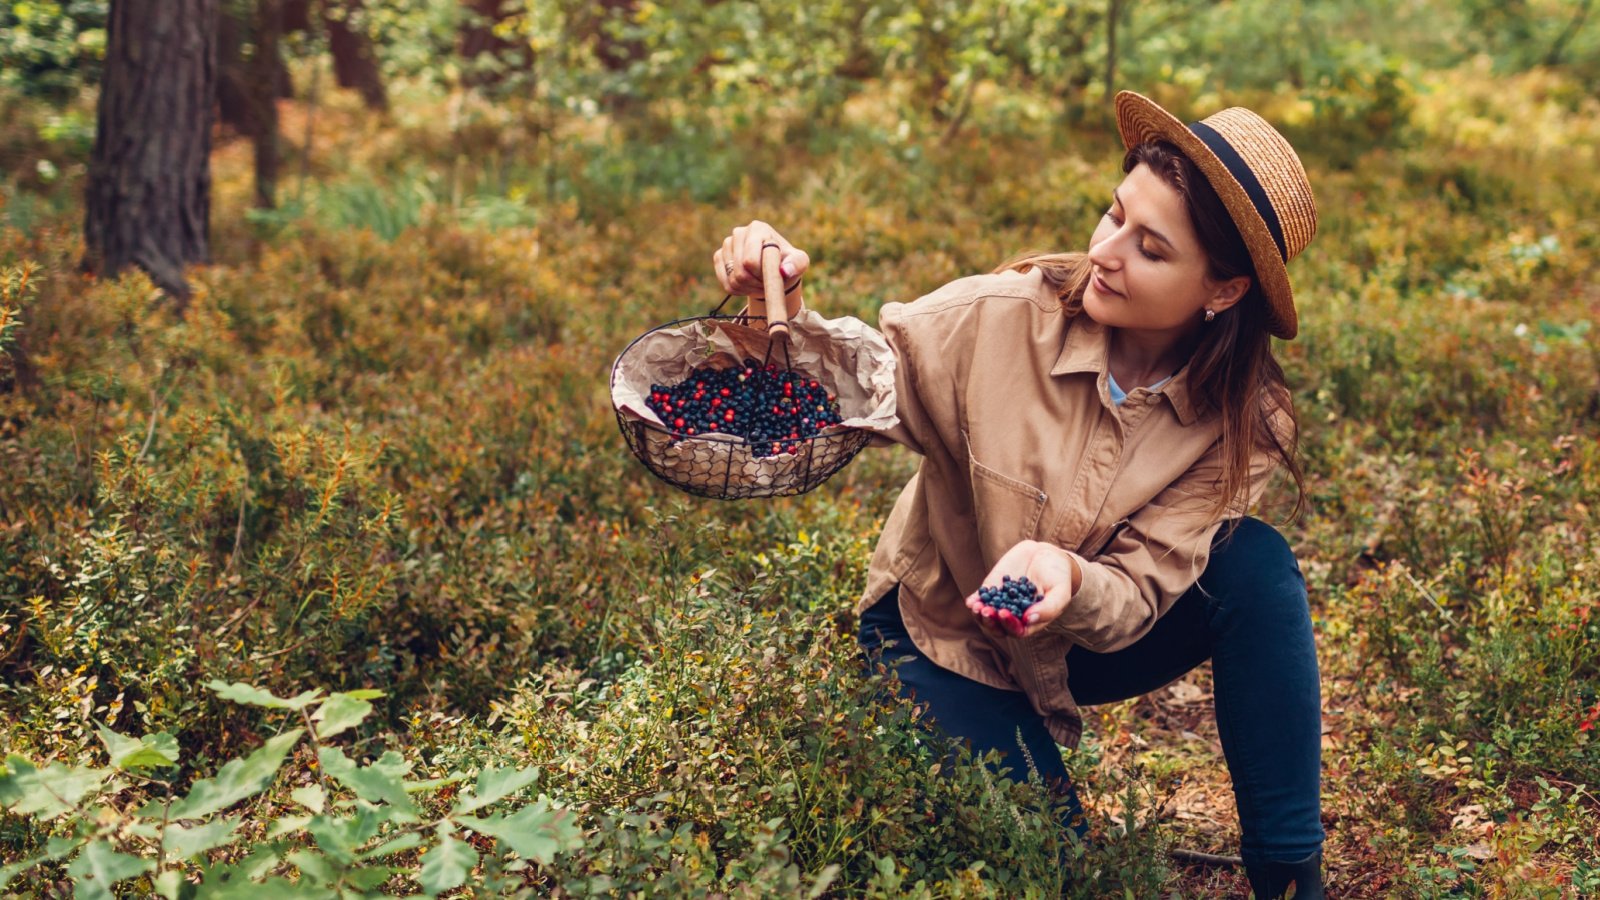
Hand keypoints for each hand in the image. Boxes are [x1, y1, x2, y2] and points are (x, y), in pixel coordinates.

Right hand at [713, 220, 809, 297]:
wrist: (775, 270)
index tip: (772, 276)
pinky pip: (725, 282)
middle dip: (755, 283)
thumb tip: (785, 271)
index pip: (750, 261)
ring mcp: (727, 244)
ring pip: (732, 279)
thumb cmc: (788, 263)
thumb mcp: (799, 262)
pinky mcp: (720, 257)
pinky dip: (738, 290)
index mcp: (758, 229)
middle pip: (740, 272)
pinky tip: (748, 285)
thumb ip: (796, 265)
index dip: (761, 275)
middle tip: (766, 283)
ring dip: (748, 288)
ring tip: (759, 283)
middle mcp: (739, 233)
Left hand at [963, 540, 1080, 638]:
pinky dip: (974, 601)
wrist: (1047, 556)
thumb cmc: (1057, 577)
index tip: (1004, 613)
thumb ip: (1048, 608)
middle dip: (990, 621)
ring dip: (979, 614)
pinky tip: (971, 601)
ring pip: (986, 615)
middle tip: (986, 611)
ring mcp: (1001, 602)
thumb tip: (1028, 619)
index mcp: (1030, 621)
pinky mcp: (992, 589)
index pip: (1017, 630)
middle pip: (998, 626)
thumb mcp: (1060, 592)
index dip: (1009, 625)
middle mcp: (1014, 615)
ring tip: (977, 607)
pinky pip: (980, 599)